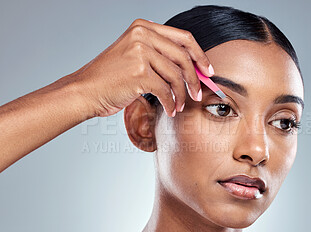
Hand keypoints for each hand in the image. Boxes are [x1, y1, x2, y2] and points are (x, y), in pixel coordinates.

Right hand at [71, 18, 214, 117]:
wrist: (85, 90)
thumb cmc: (110, 77)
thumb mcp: (135, 55)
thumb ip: (160, 55)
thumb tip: (192, 68)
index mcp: (143, 27)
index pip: (183, 38)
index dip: (200, 55)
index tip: (208, 71)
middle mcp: (142, 35)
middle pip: (183, 57)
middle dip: (195, 79)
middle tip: (198, 94)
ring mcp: (140, 52)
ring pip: (176, 76)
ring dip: (182, 95)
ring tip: (180, 105)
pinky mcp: (138, 72)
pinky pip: (165, 90)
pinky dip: (170, 103)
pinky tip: (169, 110)